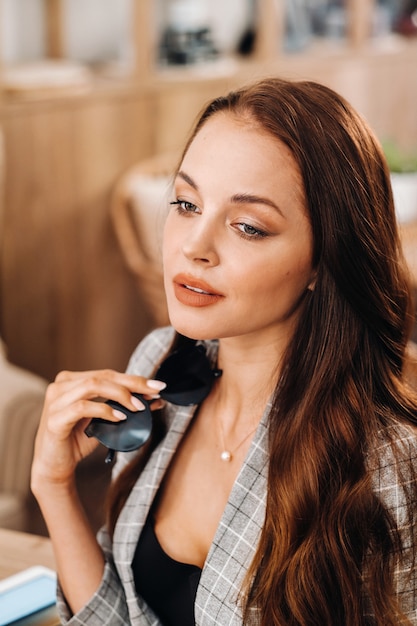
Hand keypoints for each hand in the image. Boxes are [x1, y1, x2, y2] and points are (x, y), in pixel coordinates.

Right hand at [31, 369, 165, 494]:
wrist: (55, 466)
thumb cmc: (78, 439)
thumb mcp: (105, 420)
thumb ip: (124, 407)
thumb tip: (155, 399)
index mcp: (72, 380)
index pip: (108, 373)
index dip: (134, 379)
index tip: (157, 386)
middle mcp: (61, 385)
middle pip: (103, 376)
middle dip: (133, 384)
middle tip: (154, 393)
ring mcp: (55, 401)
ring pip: (93, 385)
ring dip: (120, 395)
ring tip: (138, 407)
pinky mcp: (54, 419)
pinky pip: (82, 407)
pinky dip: (104, 410)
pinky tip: (120, 418)